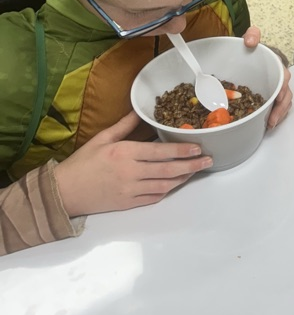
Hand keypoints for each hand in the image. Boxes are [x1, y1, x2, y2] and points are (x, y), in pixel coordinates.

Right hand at [55, 112, 211, 218]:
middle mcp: (130, 172)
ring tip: (196, 170)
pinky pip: (153, 197)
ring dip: (183, 178)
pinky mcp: (128, 204)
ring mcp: (130, 190)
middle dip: (191, 165)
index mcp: (124, 153)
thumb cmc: (82, 163)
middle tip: (207, 161)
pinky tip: (176, 183)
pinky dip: (167, 190)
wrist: (64, 192)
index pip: (160, 152)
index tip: (198, 147)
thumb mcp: (102, 138)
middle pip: (168, 170)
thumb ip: (125, 126)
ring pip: (164, 186)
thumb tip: (140, 110)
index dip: (182, 150)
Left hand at [242, 27, 291, 128]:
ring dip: (279, 114)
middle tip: (273, 119)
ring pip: (284, 102)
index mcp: (276, 65)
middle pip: (286, 94)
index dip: (283, 88)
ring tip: (271, 124)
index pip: (284, 77)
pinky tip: (268, 122)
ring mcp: (275, 87)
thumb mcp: (251, 39)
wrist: (245, 54)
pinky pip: (277, 106)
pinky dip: (275, 115)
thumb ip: (252, 35)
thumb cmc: (252, 49)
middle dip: (281, 107)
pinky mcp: (269, 96)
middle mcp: (278, 77)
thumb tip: (250, 41)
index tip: (278, 98)